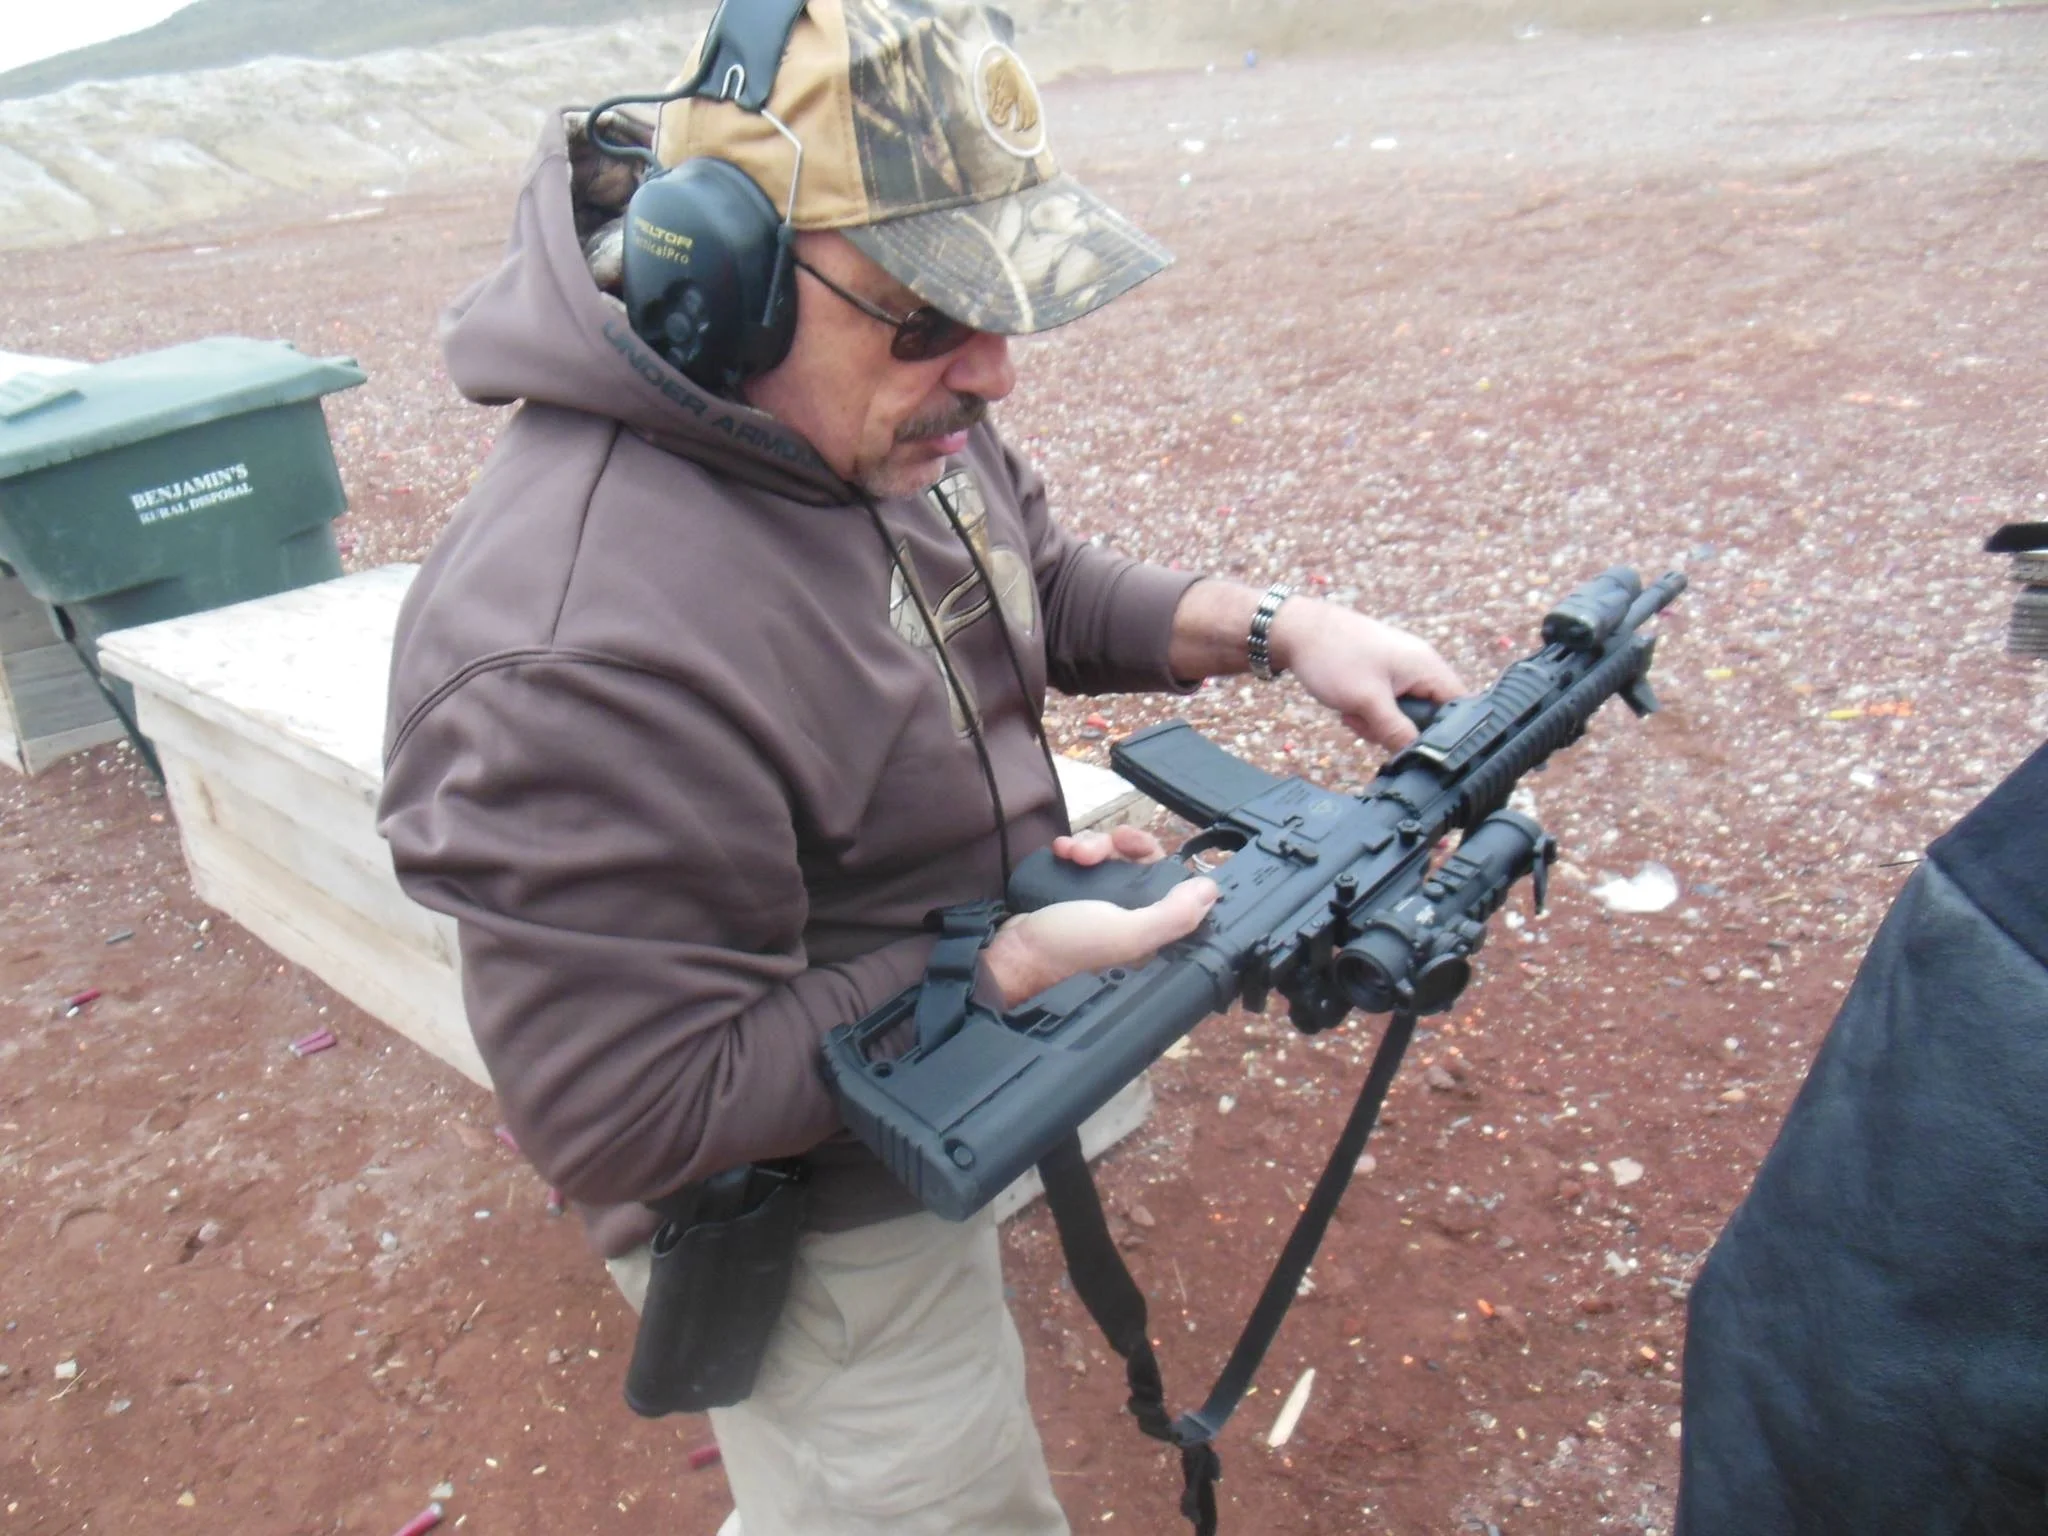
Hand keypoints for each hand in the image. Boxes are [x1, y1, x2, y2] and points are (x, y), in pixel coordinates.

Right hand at [982, 826, 1217, 1006]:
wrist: (1012, 954)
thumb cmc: (1070, 947)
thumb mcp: (1128, 932)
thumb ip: (1172, 914)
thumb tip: (1211, 890)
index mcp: (1149, 930)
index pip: (1166, 882)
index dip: (1151, 855)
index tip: (1129, 842)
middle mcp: (1128, 917)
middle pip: (1135, 863)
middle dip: (1114, 847)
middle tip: (1092, 850)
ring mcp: (1099, 906)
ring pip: (1107, 858)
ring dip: (1090, 846)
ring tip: (1069, 853)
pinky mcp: (1072, 896)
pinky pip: (1081, 862)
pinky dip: (1072, 850)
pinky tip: (1059, 851)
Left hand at [1270, 599, 1465, 749]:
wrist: (1295, 631)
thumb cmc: (1332, 656)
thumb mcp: (1367, 702)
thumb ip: (1397, 732)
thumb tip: (1419, 757)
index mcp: (1427, 666)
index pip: (1461, 708)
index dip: (1447, 733)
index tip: (1419, 746)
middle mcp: (1420, 665)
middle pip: (1429, 716)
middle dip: (1398, 728)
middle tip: (1369, 721)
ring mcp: (1400, 669)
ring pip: (1403, 713)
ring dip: (1377, 720)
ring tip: (1353, 710)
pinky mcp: (1381, 673)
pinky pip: (1385, 704)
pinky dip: (1367, 710)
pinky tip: (1347, 706)